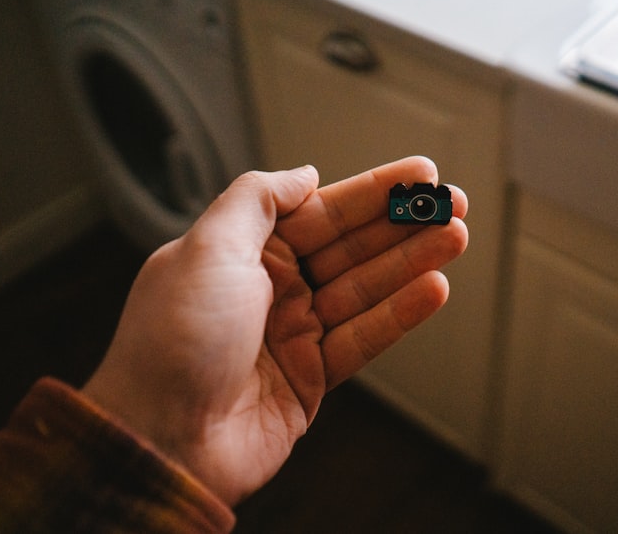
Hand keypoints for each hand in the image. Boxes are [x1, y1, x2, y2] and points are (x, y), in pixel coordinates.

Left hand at [81, 157, 467, 505]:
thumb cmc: (171, 341)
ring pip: (365, 289)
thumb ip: (258, 199)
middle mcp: (270, 288)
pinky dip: (399, 313)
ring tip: (456, 238)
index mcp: (242, 252)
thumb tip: (305, 175)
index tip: (421, 175)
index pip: (321, 210)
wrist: (161, 441)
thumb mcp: (206, 247)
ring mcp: (293, 333)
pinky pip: (364, 336)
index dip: (374, 191)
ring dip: (413, 263)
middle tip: (455, 204)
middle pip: (352, 247)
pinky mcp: (311, 377)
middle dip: (404, 224)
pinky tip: (433, 289)